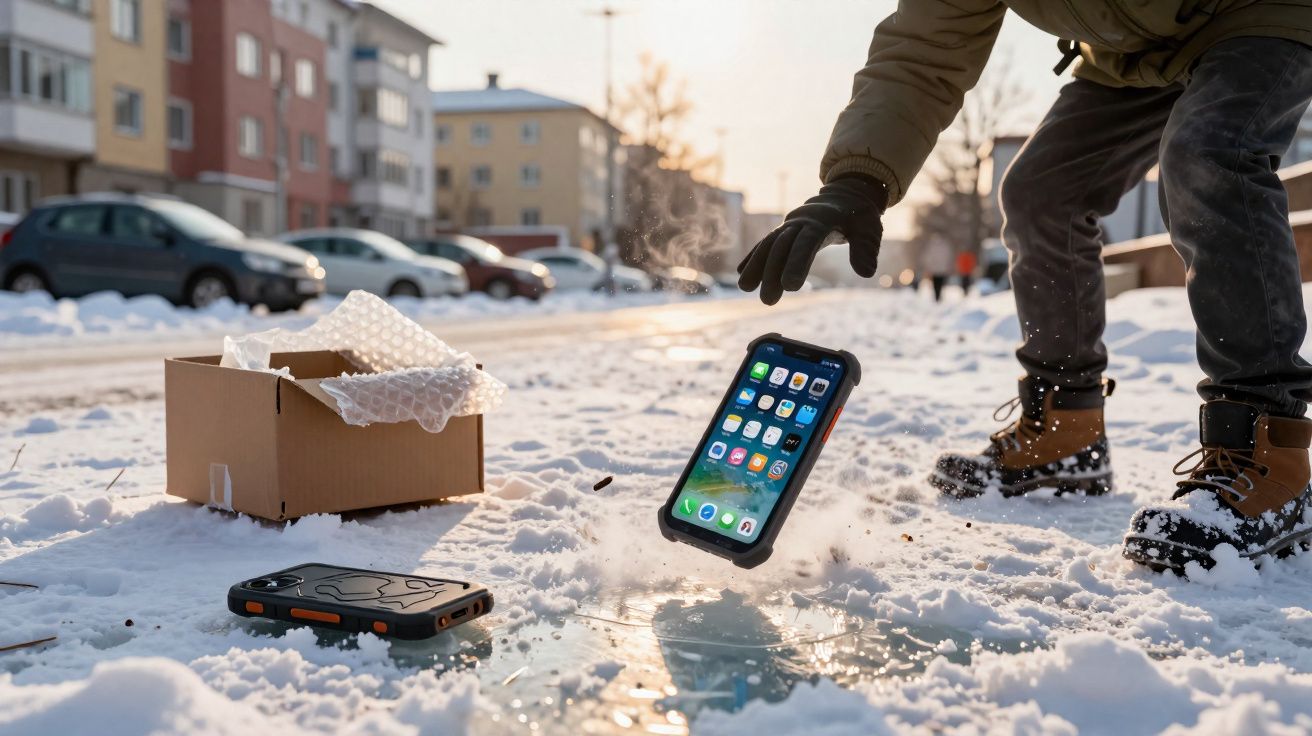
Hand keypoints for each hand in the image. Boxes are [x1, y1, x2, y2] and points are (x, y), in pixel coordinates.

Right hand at [737, 176, 886, 304]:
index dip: (797, 263)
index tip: (790, 286)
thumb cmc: (859, 215)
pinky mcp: (784, 232)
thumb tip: (867, 273)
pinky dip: (753, 258)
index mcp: (822, 220)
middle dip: (772, 273)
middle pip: (782, 247)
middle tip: (767, 301)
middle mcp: (800, 221)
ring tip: (746, 288)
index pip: (806, 243)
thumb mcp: (869, 229)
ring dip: (756, 266)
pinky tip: (742, 274)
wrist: (845, 195)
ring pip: (769, 245)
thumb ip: (866, 250)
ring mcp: (789, 225)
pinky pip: (766, 244)